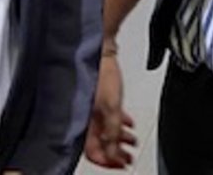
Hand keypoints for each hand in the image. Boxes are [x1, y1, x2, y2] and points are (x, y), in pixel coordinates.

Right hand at [84, 53, 137, 168]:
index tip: (122, 164)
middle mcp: (82, 118)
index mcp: (81, 124)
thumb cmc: (100, 73)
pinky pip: (105, 118)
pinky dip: (117, 123)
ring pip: (103, 131)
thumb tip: (113, 152)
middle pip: (99, 144)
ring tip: (131, 141)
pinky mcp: (95, 99)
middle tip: (128, 157)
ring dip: (119, 138)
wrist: (100, 49)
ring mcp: (88, 109)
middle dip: (115, 152)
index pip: (92, 153)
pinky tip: (126, 123)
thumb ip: (112, 131)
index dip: (108, 161)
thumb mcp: (112, 107)